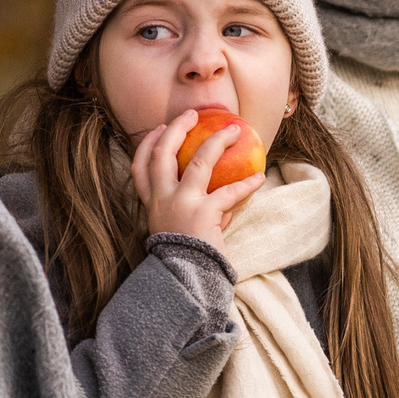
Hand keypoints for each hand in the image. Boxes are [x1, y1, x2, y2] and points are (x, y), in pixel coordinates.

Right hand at [130, 110, 266, 246]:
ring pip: (198, 161)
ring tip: (234, 131)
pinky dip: (247, 185)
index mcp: (151, 205)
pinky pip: (229, 193)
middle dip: (176, 129)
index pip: (139, 167)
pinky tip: (260, 177)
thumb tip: (218, 192)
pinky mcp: (203, 214)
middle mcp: (161, 201)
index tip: (160, 129)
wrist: (184, 283)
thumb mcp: (178, 230)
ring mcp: (181, 205)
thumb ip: (190, 209)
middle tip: (192, 114)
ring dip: (217, 142)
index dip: (148, 144)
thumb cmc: (185, 259)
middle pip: (161, 154)